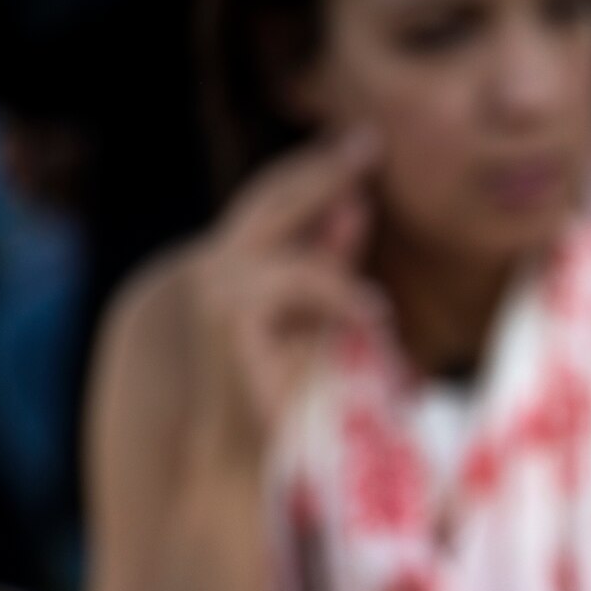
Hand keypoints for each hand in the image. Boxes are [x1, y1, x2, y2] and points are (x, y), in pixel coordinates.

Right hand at [189, 128, 385, 445]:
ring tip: (378, 314)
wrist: (236, 450)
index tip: (359, 142)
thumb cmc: (275, 392)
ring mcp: (215, 285)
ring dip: (342, 281)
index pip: (272, 202)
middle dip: (325, 170)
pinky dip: (342, 300)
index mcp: (230, 264)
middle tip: (371, 141)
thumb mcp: (314, 317)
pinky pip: (302, 286)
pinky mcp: (231, 312)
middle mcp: (213, 267)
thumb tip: (357, 206)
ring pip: (297, 255)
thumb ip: (330, 263)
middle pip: (273, 198)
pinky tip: (373, 318)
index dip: (315, 170)